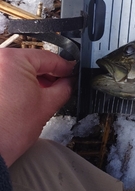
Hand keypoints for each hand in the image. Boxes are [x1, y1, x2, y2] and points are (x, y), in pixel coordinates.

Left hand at [0, 48, 74, 166]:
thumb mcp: (48, 105)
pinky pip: (5, 77)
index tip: (72, 73)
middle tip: (62, 85)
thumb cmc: (7, 132)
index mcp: (12, 60)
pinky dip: (17, 85)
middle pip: (31, 62)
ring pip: (17, 70)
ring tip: (44, 95)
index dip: (65, 68)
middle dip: (48, 75)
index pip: (49, 58)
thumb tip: (69, 81)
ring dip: (32, 80)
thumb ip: (65, 87)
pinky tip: (26, 98)